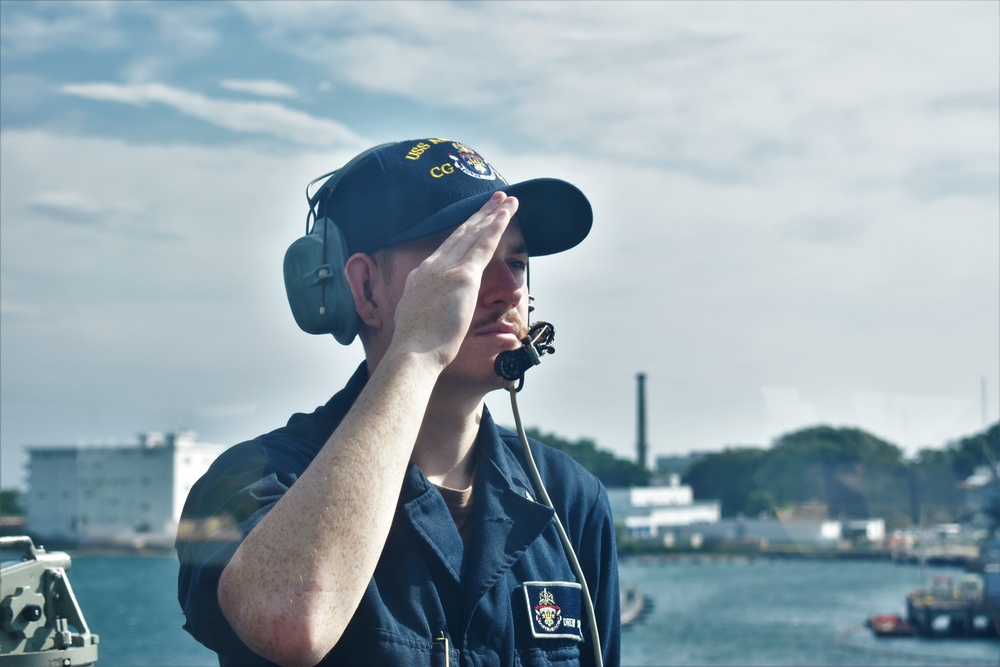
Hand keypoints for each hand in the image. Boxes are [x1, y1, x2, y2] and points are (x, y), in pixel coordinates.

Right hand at [388, 191, 518, 369]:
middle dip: (479, 215)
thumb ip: (424, 308)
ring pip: (474, 234)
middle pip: (460, 234)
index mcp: (420, 276)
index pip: (445, 249)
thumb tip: (430, 311)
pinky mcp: (463, 276)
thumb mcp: (414, 320)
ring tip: (506, 199)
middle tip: (494, 199)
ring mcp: (446, 269)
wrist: (412, 354)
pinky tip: (506, 214)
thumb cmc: (415, 348)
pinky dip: (496, 226)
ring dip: (492, 214)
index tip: (473, 222)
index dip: (462, 233)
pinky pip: (483, 245)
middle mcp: (432, 266)